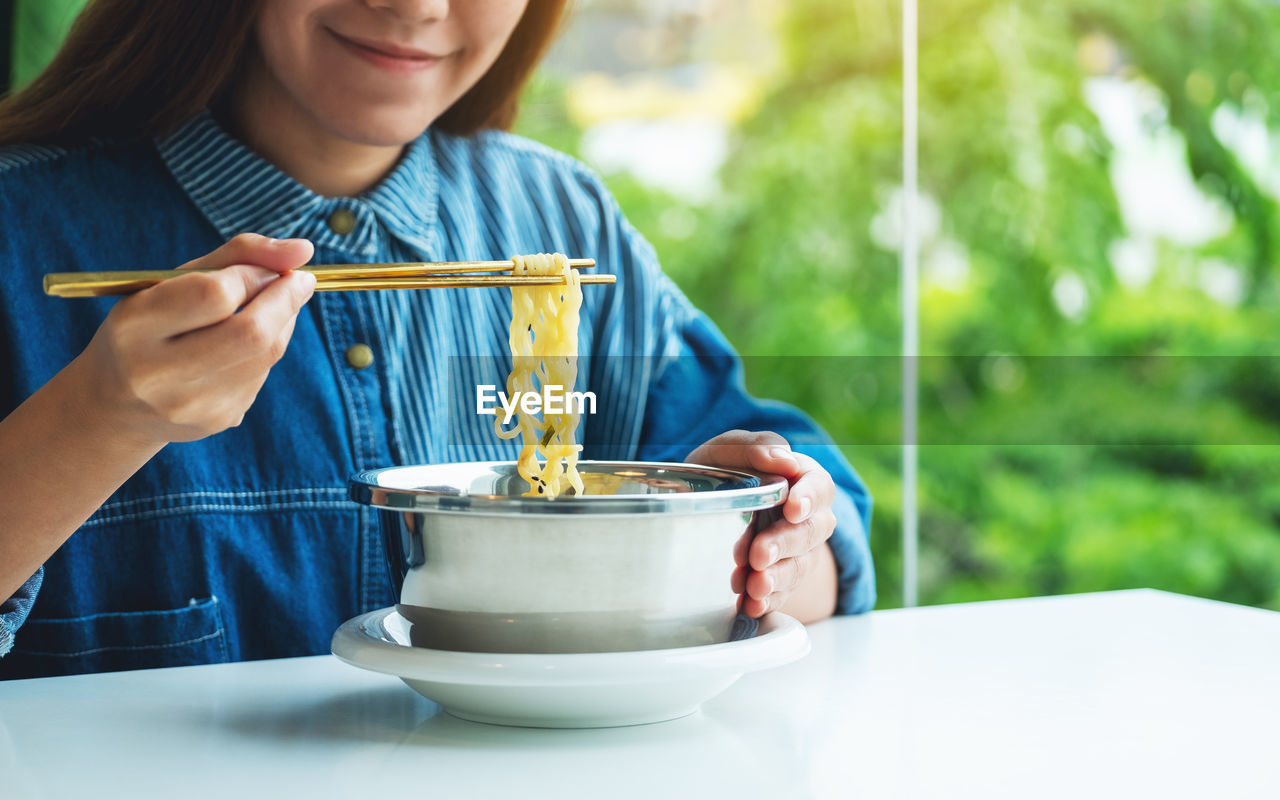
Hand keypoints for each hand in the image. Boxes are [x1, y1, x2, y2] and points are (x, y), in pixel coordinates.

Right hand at [68, 233, 316, 446]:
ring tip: (275, 306)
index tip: (272, 266)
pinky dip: (268, 349)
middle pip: (250, 332)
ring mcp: (190, 405)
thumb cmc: (149, 327)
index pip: (214, 294)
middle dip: (286, 299)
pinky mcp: (216, 421)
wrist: (115, 406)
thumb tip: (303, 250)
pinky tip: (249, 343)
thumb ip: (236, 256)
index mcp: (134, 326)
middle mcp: (157, 373)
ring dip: (283, 322)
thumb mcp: (170, 282)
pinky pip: (262, 376)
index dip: (254, 274)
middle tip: (300, 281)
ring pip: (266, 354)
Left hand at [687, 430, 836, 618]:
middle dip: (784, 545)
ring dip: (776, 578)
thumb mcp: (728, 451)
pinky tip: (749, 606)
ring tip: (752, 587)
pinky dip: (766, 601)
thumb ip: (755, 447)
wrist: (702, 505)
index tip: (792, 509)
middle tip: (759, 555)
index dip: (809, 498)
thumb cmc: (723, 471)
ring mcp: (796, 550)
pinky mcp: (780, 577)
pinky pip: (782, 593)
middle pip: (810, 532)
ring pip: (799, 566)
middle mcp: (806, 517)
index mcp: (801, 479)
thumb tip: (781, 458)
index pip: (819, 487)